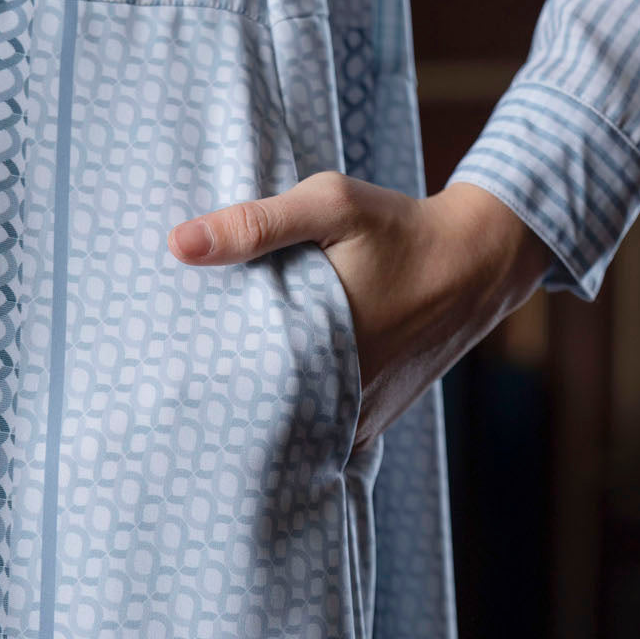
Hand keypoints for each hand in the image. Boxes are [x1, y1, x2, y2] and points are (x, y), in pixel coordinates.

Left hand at [168, 172, 552, 453]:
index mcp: (326, 347)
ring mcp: (363, 414)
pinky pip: (323, 433)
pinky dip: (295, 422)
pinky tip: (264, 402)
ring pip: (293, 431)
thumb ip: (257, 224)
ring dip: (259, 417)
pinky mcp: (376, 418)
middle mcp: (346, 394)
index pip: (242, 386)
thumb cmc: (400, 228)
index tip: (162, 374)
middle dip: (221, 406)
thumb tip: (178, 244)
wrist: (478, 261)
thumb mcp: (331, 205)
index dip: (200, 383)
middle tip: (172, 389)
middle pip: (261, 417)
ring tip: (208, 399)